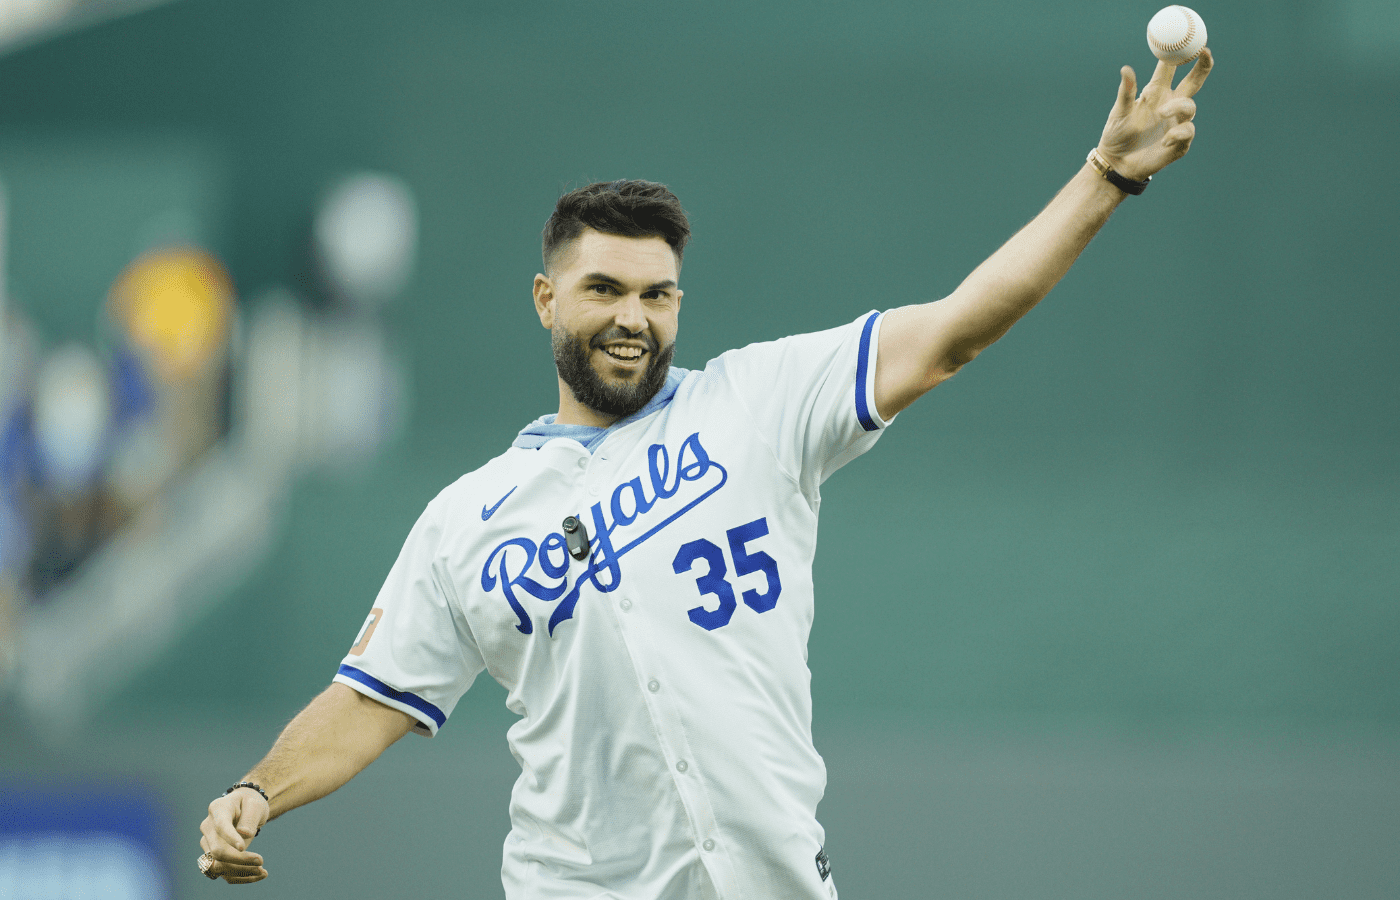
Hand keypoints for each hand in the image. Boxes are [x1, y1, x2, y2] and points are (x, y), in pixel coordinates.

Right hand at [198, 788, 269, 883]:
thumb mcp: (255, 804)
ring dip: (239, 871)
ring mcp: (208, 843)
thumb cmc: (250, 803)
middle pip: (217, 850)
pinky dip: (239, 876)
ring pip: (217, 865)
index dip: (230, 838)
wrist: (245, 808)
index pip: (220, 826)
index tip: (243, 848)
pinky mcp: (213, 855)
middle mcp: (208, 827)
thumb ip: (250, 817)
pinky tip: (258, 874)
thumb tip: (244, 834)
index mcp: (218, 809)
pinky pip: (223, 871)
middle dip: (238, 860)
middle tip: (261, 861)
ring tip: (263, 871)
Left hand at [1097, 48, 1212, 180]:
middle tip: (1206, 52)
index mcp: (1155, 93)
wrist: (1116, 162)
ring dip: (1178, 107)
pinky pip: (1187, 132)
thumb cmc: (1116, 134)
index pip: (1170, 69)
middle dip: (1202, 66)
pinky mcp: (1179, 142)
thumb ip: (1126, 92)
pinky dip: (1178, 133)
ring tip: (1162, 113)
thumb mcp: (1119, 112)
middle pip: (1193, 82)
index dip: (1178, 54)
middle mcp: (1170, 104)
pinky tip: (1164, 140)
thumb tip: (1125, 69)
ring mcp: (1176, 123)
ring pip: (1190, 107)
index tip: (1184, 40)